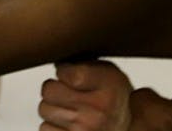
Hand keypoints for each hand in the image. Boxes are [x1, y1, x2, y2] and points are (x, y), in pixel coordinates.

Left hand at [38, 61, 171, 130]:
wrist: (127, 128)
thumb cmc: (114, 97)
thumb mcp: (109, 72)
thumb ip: (84, 61)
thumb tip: (54, 49)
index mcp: (107, 85)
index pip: (65, 72)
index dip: (63, 70)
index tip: (70, 73)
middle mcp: (96, 109)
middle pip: (48, 90)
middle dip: (55, 88)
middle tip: (68, 91)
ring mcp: (83, 129)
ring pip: (44, 109)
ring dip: (53, 107)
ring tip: (70, 107)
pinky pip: (44, 128)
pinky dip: (52, 125)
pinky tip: (68, 122)